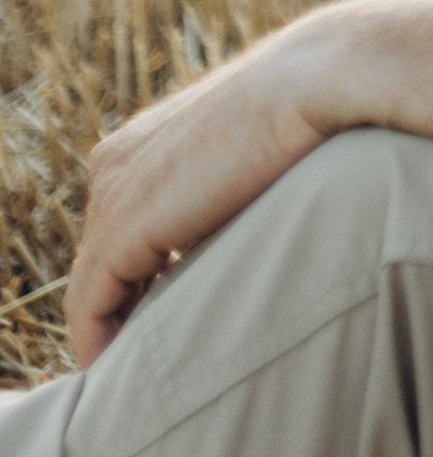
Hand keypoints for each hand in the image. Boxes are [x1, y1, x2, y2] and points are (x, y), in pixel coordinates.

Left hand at [68, 12, 351, 364]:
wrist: (317, 83)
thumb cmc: (312, 115)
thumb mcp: (254, 159)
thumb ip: (226, 199)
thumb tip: (234, 246)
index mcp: (142, 142)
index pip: (122, 227)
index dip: (139, 278)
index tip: (170, 317)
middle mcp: (113, 163)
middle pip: (103, 255)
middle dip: (125, 305)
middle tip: (157, 357)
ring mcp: (111, 194)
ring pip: (93, 284)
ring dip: (115, 329)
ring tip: (145, 373)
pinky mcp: (121, 230)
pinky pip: (90, 306)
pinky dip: (100, 343)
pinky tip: (122, 374)